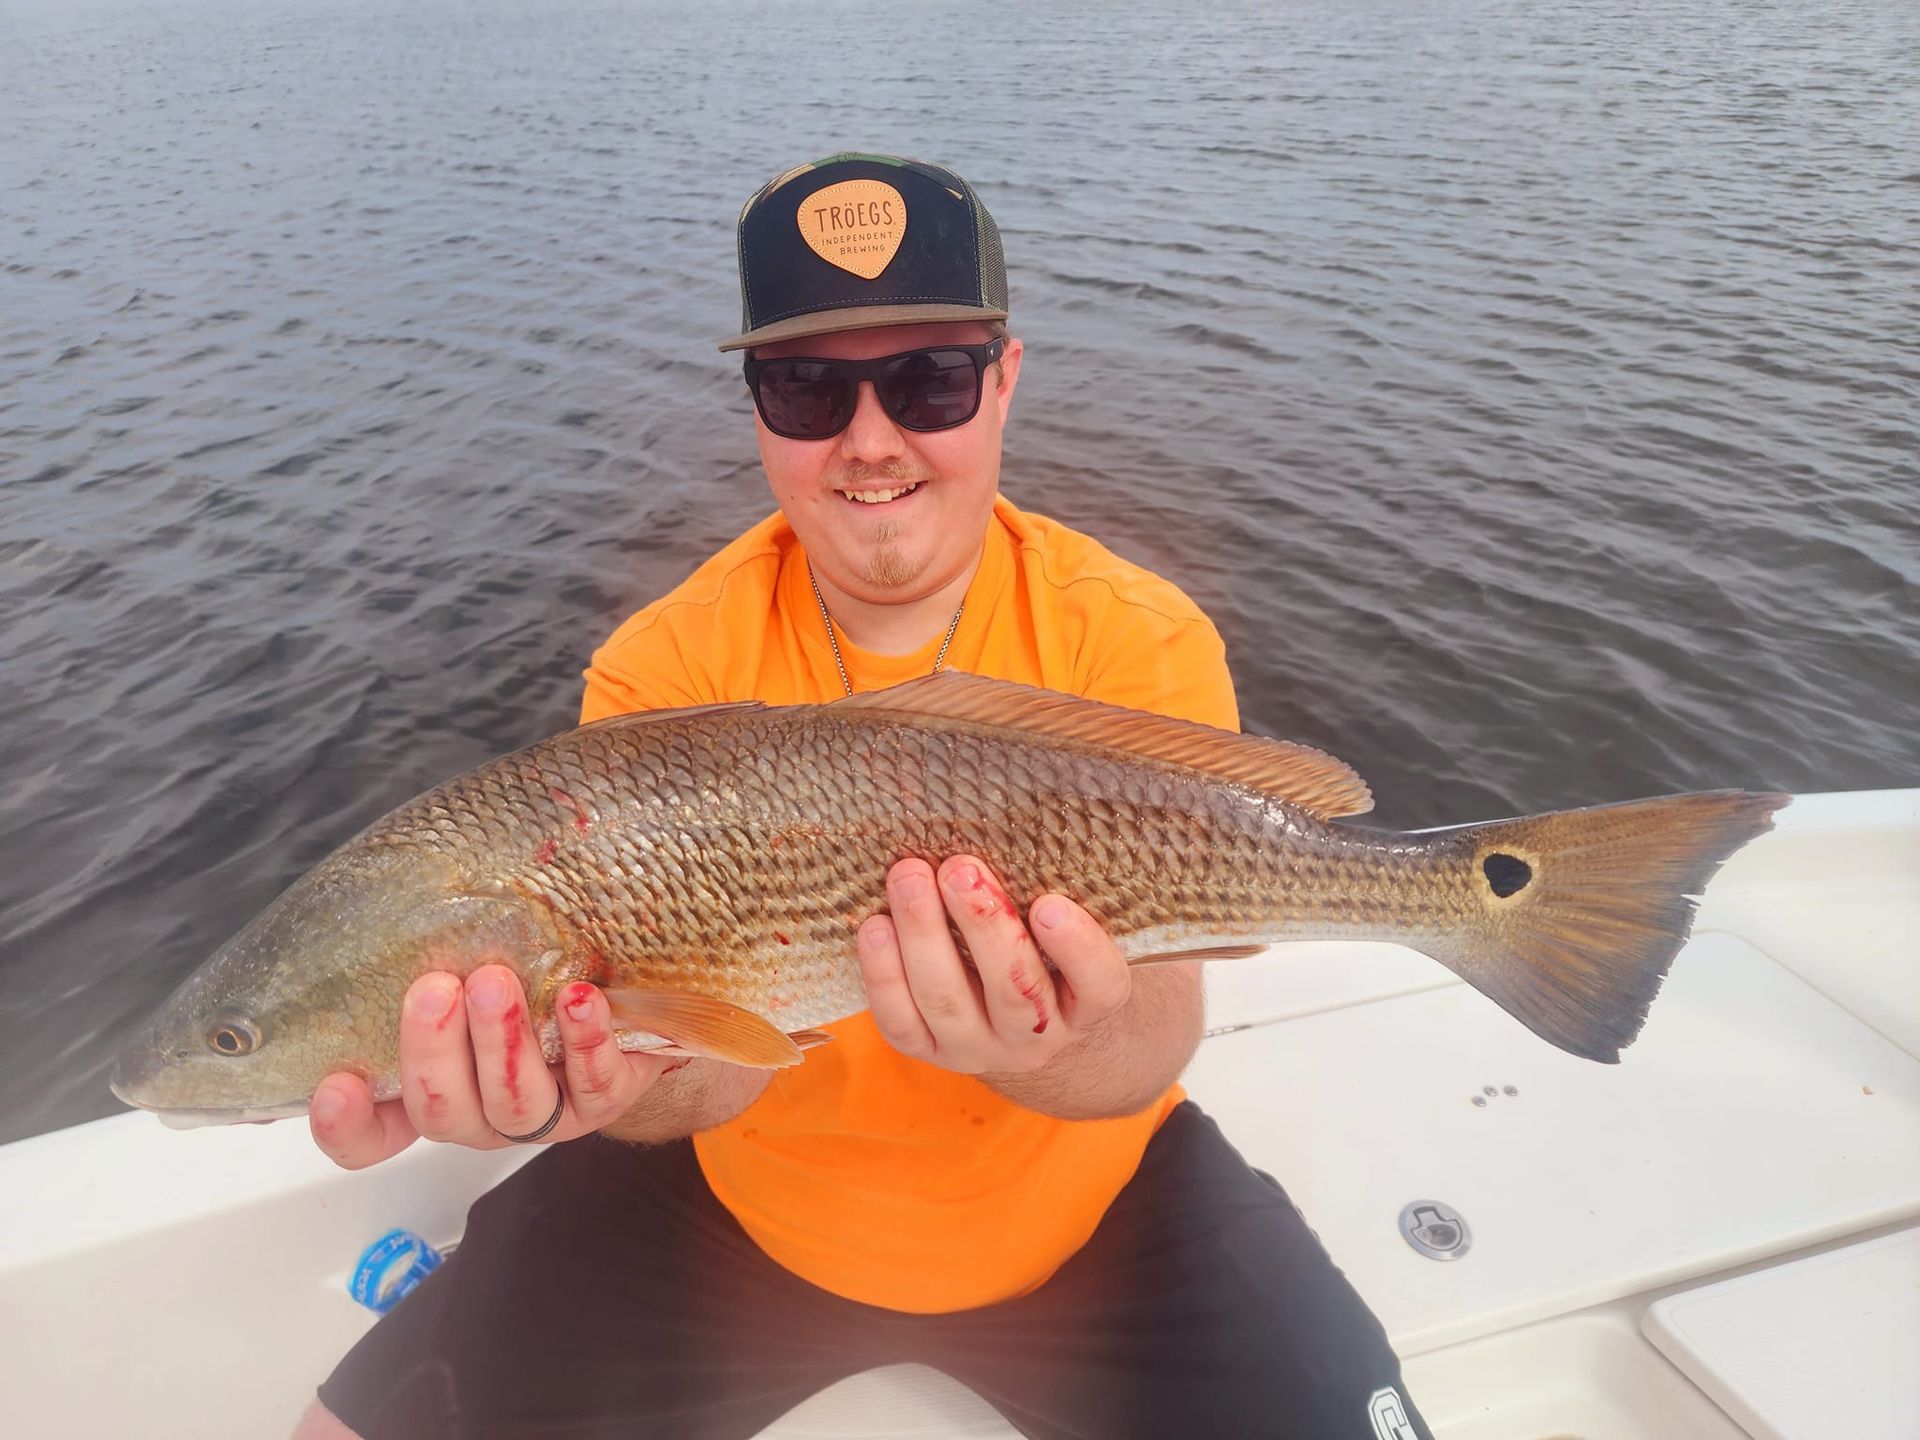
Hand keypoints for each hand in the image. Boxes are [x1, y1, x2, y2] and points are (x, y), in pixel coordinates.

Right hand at [308, 966, 677, 1169]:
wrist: (624, 992)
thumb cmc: (529, 971)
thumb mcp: (467, 958)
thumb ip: (432, 944)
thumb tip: (407, 884)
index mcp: (435, 1087)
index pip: (373, 1134)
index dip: (346, 1125)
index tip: (334, 1086)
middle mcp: (481, 1111)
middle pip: (441, 1112)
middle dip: (433, 1051)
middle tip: (435, 989)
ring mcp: (544, 1113)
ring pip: (513, 1104)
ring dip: (501, 1045)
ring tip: (496, 984)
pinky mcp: (604, 1098)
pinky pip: (595, 1083)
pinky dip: (584, 1039)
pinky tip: (577, 998)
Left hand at [857, 855, 1132, 1075]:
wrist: (1017, 1021)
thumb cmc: (1045, 950)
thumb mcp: (1065, 928)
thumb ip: (1049, 893)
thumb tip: (1006, 824)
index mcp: (1086, 1006)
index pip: (1099, 985)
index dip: (1078, 949)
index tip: (1050, 905)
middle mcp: (1036, 1037)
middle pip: (1014, 992)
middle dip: (983, 925)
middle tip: (958, 867)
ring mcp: (979, 1049)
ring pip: (948, 1002)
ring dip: (924, 936)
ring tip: (909, 877)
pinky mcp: (928, 1050)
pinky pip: (900, 1022)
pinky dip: (884, 973)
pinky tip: (875, 925)